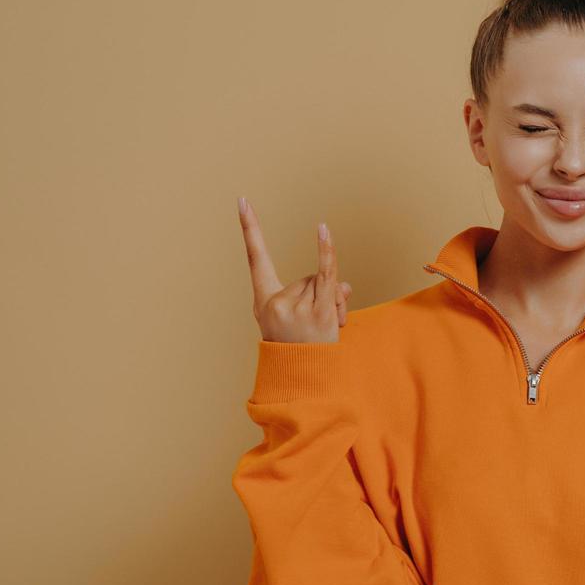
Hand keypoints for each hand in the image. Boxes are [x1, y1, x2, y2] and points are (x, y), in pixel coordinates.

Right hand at [238, 196, 353, 343]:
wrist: (304, 383)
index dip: (249, 228)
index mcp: (263, 301)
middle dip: (319, 295)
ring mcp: (295, 308)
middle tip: (316, 326)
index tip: (243, 200)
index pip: (255, 258)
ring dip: (335, 301)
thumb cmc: (301, 351)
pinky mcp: (317, 314)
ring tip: (327, 330)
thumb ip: (316, 295)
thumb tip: (341, 283)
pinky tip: (322, 229)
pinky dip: (326, 252)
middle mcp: (275, 302)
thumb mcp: (300, 320)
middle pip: (306, 276)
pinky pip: (326, 275)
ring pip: (324, 282)